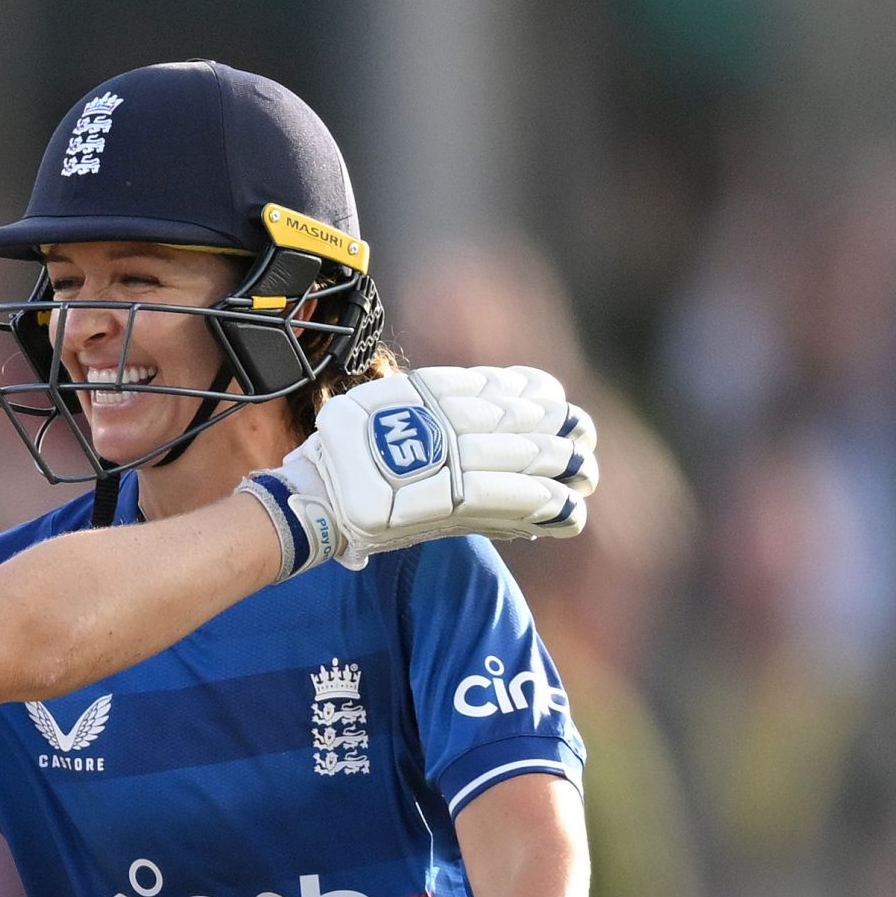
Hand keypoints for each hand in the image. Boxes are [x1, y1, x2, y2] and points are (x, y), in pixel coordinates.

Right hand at [243, 365, 596, 573]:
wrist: (310, 499)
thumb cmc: (339, 459)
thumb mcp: (381, 408)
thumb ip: (427, 407)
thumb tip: (484, 406)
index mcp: (424, 392)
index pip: (493, 385)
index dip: (532, 392)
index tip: (557, 399)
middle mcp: (438, 419)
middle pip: (515, 419)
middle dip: (557, 430)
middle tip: (586, 438)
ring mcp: (441, 459)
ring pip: (517, 457)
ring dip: (559, 467)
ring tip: (586, 475)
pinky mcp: (442, 502)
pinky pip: (503, 499)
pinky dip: (540, 505)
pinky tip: (569, 511)